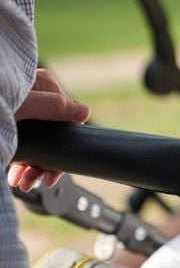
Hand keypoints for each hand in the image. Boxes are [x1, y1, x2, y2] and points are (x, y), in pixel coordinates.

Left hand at [8, 69, 89, 191]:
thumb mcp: (21, 106)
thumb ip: (54, 106)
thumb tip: (84, 111)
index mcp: (39, 84)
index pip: (65, 114)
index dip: (63, 143)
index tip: (55, 168)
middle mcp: (30, 96)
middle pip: (50, 131)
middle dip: (43, 160)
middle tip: (36, 182)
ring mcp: (18, 111)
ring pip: (37, 141)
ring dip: (31, 165)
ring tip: (21, 183)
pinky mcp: (7, 124)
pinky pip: (22, 144)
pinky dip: (20, 161)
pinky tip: (14, 175)